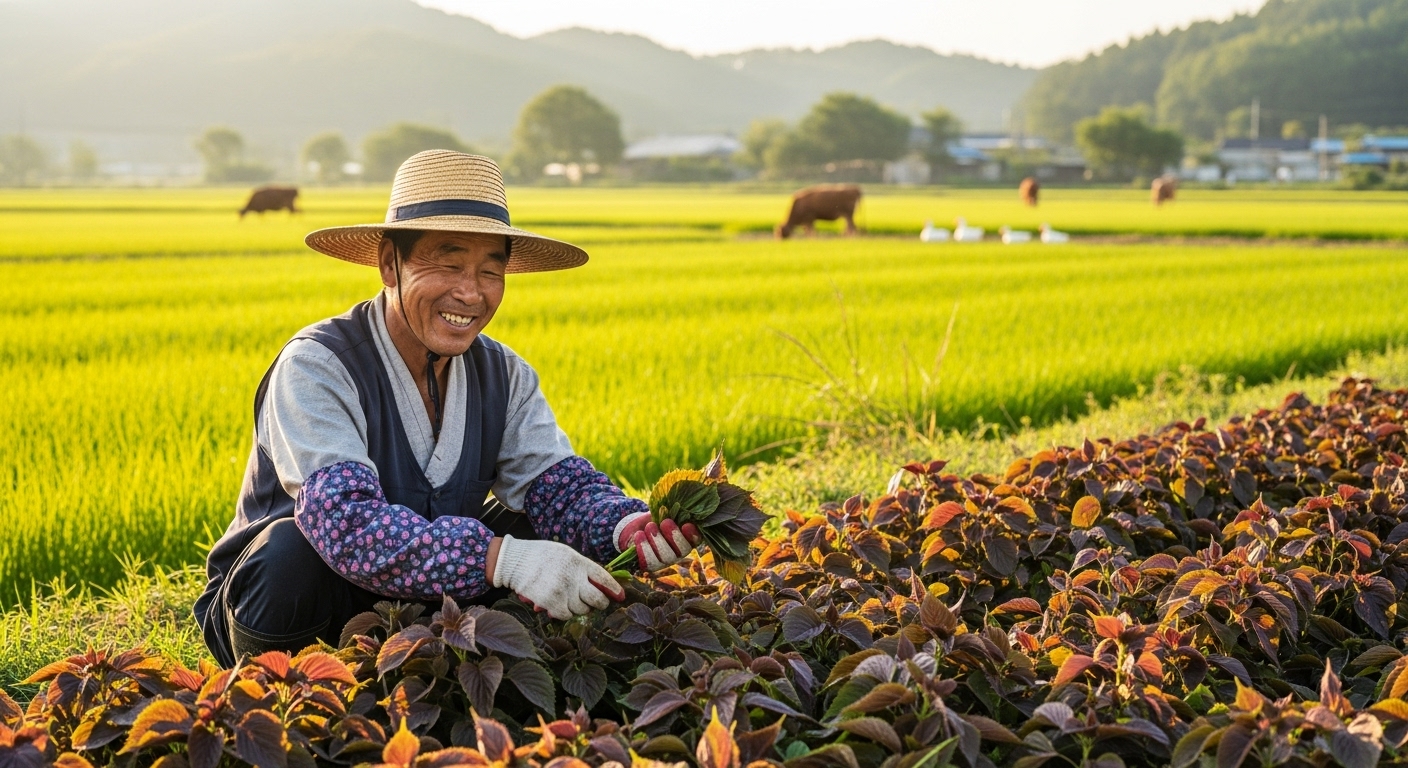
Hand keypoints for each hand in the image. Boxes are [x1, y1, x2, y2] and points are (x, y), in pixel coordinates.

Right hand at [491, 535, 623, 619]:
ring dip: (578, 607)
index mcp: (579, 562)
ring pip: (581, 609)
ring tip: (569, 599)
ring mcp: (562, 591)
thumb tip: (598, 583)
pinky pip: (565, 615)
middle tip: (597, 604)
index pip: (603, 578)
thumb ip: (581, 567)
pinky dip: (563, 613)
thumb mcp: (565, 553)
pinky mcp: (550, 603)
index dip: (614, 589)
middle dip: (600, 603)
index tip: (620, 596)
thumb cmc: (540, 555)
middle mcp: (573, 577)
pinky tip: (558, 605)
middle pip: (597, 599)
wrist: (514, 561)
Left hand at [616, 512, 701, 571]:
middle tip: (665, 522)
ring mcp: (665, 561)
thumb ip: (674, 509)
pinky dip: (643, 547)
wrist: (636, 528)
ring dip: (657, 539)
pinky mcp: (649, 566)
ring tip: (649, 526)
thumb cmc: (655, 517)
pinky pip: (649, 562)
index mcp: (687, 538)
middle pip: (683, 550)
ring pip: (666, 557)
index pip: (696, 539)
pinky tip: (639, 534)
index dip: (693, 534)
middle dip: (674, 535)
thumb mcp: (665, 510)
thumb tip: (681, 502)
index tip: (687, 525)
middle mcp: (679, 552)